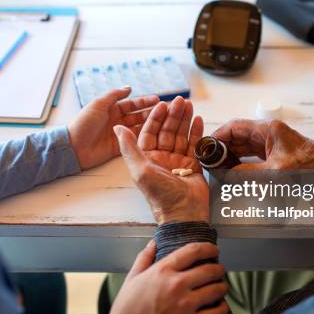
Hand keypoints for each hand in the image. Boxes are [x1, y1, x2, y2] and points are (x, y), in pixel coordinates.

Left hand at [68, 87, 158, 169]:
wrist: (74, 147)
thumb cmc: (84, 123)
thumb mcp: (98, 104)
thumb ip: (114, 95)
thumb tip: (129, 87)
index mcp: (111, 109)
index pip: (131, 104)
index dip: (144, 102)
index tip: (157, 100)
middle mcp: (116, 120)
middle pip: (137, 115)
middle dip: (151, 112)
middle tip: (165, 111)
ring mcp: (118, 133)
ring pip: (138, 127)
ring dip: (150, 124)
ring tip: (164, 122)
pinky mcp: (119, 146)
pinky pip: (134, 140)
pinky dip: (144, 137)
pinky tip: (155, 134)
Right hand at [104, 240, 228, 313]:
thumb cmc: (126, 309)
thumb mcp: (132, 278)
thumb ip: (144, 258)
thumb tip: (153, 244)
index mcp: (163, 270)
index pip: (193, 251)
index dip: (208, 248)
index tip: (213, 249)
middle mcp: (176, 284)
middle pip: (210, 269)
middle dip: (219, 268)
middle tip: (219, 270)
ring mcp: (185, 304)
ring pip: (217, 289)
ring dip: (222, 286)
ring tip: (220, 286)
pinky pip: (216, 312)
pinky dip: (222, 307)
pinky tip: (219, 305)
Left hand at [114, 97, 207, 223]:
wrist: (183, 212)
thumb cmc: (160, 195)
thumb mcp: (140, 170)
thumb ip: (129, 147)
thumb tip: (116, 128)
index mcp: (147, 158)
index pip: (150, 132)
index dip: (156, 117)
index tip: (162, 104)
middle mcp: (161, 158)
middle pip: (167, 131)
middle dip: (173, 115)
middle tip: (180, 101)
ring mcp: (177, 161)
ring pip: (180, 135)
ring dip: (185, 120)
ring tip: (190, 105)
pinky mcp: (192, 165)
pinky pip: (193, 144)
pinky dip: (196, 132)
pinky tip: (198, 119)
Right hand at [211, 119, 313, 169]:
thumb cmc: (310, 165)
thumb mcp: (275, 172)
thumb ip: (248, 173)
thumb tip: (228, 176)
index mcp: (266, 129)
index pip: (234, 127)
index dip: (218, 136)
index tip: (207, 146)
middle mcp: (266, 133)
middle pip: (236, 136)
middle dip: (222, 148)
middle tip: (210, 160)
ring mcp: (269, 142)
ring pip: (242, 146)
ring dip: (230, 155)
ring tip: (218, 167)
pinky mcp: (272, 152)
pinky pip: (250, 154)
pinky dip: (239, 161)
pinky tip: (232, 169)